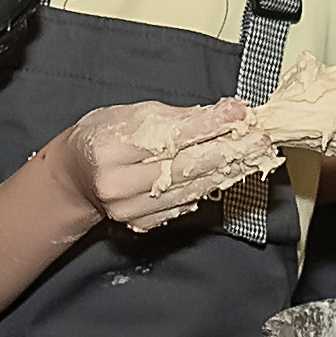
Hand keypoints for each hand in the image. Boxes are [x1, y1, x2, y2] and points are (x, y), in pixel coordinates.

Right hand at [54, 99, 253, 235]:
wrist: (75, 177)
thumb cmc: (103, 137)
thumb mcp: (130, 114)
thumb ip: (176, 117)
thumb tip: (224, 112)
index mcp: (110, 148)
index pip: (169, 137)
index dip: (208, 125)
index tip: (239, 112)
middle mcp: (118, 183)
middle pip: (184, 168)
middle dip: (227, 151)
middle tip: (260, 139)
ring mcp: (129, 209)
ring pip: (189, 190)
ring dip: (226, 171)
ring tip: (253, 155)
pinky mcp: (140, 224)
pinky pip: (183, 206)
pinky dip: (207, 189)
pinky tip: (227, 174)